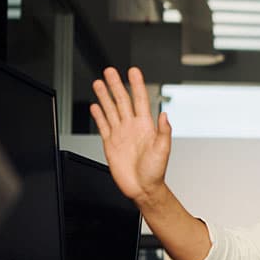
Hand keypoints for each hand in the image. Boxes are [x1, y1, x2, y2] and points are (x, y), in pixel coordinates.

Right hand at [90, 67, 170, 203]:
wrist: (143, 188)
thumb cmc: (156, 172)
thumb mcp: (163, 150)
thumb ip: (163, 131)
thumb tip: (164, 115)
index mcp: (146, 126)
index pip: (140, 100)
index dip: (136, 85)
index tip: (133, 71)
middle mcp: (132, 127)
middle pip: (122, 101)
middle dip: (116, 85)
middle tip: (110, 71)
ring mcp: (121, 134)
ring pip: (111, 110)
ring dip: (104, 96)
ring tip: (99, 82)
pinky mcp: (110, 143)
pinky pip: (103, 125)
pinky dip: (98, 115)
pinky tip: (95, 106)